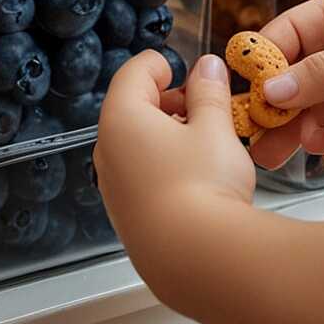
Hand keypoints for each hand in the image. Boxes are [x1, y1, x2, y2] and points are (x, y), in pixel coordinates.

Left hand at [94, 49, 256, 281]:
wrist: (193, 259)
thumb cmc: (202, 187)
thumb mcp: (215, 128)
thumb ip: (209, 93)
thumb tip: (208, 68)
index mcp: (122, 117)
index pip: (135, 71)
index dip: (164, 65)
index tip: (190, 72)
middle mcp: (107, 150)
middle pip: (133, 108)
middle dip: (170, 102)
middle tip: (206, 109)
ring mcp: (113, 185)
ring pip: (137, 144)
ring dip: (169, 135)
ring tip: (207, 145)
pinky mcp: (126, 214)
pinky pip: (141, 175)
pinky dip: (164, 165)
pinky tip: (196, 178)